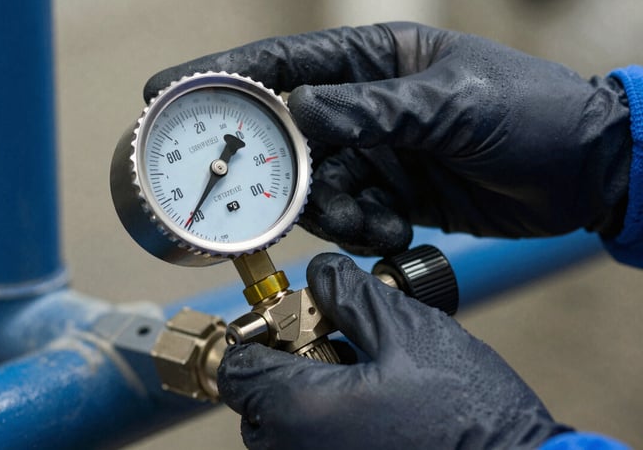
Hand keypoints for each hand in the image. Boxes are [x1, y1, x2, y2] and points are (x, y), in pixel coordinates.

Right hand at [144, 22, 630, 255]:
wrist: (582, 171)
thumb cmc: (532, 112)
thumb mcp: (454, 103)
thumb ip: (375, 110)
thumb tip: (301, 111)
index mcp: (374, 57)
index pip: (282, 61)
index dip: (221, 75)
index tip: (165, 90)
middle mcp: (364, 103)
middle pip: (288, 135)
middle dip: (284, 173)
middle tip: (281, 199)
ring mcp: (375, 150)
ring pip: (315, 186)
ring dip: (333, 211)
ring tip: (373, 219)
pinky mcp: (389, 193)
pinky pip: (348, 215)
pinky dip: (362, 229)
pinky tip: (398, 228)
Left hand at [217, 253, 571, 449]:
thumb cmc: (469, 415)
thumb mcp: (408, 330)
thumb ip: (351, 294)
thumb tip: (321, 273)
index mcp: (299, 412)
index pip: (237, 367)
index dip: (262, 333)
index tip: (294, 320)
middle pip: (256, 397)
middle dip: (289, 363)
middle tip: (339, 342)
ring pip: (284, 425)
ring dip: (309, 393)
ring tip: (365, 373)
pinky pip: (310, 446)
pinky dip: (326, 422)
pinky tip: (374, 404)